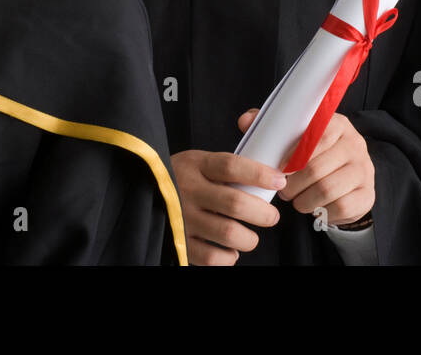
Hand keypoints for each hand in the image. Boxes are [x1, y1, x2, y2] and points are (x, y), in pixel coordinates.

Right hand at [170, 146, 285, 265]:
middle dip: (263, 213)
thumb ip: (226, 169)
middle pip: (235, 203)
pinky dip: (228, 257)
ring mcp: (183, 218)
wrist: (141, 191)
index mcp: (195, 165)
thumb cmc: (180, 178)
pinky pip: (212, 257)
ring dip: (249, 238)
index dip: (259, 174)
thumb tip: (270, 177)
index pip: (231, 166)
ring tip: (250, 236)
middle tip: (271, 216)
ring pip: (228, 233)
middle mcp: (188, 190)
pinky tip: (230, 251)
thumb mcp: (198, 162)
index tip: (279, 181)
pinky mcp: (179, 241)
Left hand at [252, 110, 373, 226]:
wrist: (345, 180)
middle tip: (283, 190)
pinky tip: (314, 209)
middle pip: (317, 168)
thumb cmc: (314, 155)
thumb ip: (272, 128)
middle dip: (293, 184)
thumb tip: (245, 120)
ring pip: (327, 189)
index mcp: (337, 124)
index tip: (278, 168)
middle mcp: (355, 144)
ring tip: (296, 201)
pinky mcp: (368, 194)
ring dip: (304, 200)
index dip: (291, 156)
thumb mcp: (297, 138)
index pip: (314, 137)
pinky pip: (342, 207)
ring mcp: (364, 170)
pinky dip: (322, 212)